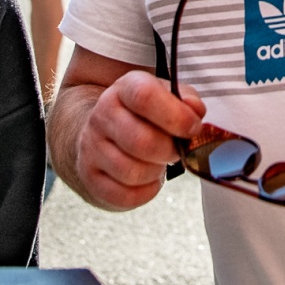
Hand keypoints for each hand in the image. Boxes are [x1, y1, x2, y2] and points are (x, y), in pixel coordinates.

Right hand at [73, 71, 205, 210]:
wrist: (104, 133)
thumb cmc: (144, 115)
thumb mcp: (166, 96)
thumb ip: (186, 100)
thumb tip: (194, 112)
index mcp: (124, 89)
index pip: (144, 96)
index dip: (176, 116)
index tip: (192, 128)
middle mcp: (102, 115)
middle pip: (140, 141)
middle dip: (169, 151)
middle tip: (176, 150)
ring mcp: (91, 147)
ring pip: (131, 172)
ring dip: (156, 173)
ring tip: (159, 163)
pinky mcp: (90, 177)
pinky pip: (123, 196)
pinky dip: (146, 193)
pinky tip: (149, 180)